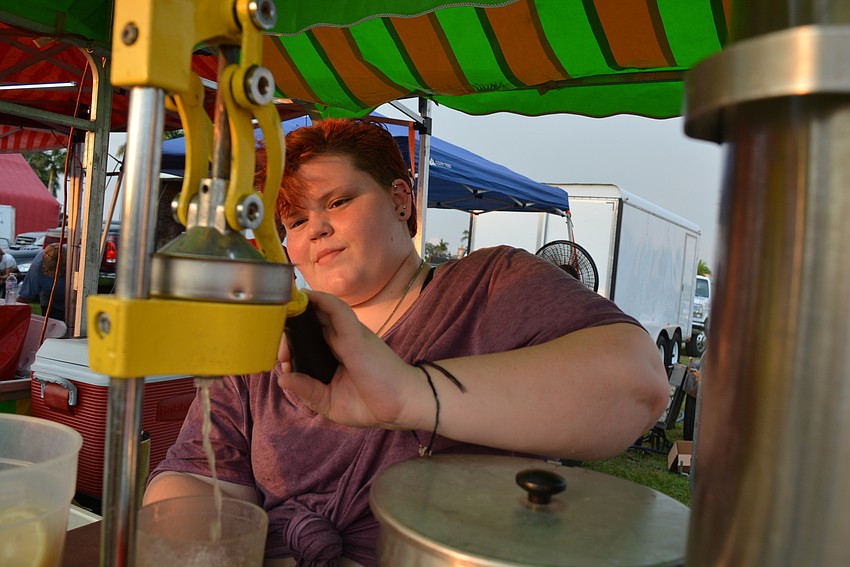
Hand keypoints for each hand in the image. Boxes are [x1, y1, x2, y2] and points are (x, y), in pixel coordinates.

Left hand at [276, 290, 425, 429]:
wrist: (400, 406)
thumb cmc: (370, 403)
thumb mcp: (329, 402)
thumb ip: (307, 390)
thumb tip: (282, 379)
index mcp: (332, 355)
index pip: (306, 340)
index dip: (288, 346)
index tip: (282, 361)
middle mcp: (338, 340)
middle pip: (310, 322)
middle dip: (288, 328)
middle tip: (280, 348)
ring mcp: (347, 334)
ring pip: (321, 310)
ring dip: (300, 310)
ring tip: (284, 316)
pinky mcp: (356, 333)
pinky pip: (337, 309)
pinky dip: (321, 300)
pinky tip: (305, 297)